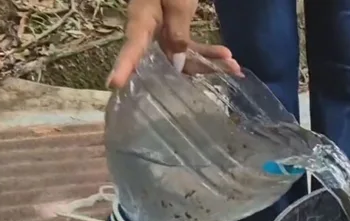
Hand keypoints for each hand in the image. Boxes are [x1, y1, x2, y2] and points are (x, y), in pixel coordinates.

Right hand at [107, 0, 239, 88]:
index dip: (123, 67)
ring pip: (184, 59)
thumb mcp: (176, 1)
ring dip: (210, 63)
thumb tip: (178, 62)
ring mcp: (162, 37)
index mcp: (142, 21)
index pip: (132, 46)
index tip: (114, 83)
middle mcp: (150, 34)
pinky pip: (190, 50)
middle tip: (230, 68)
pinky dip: (208, 54)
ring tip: (235, 65)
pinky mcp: (174, 36)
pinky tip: (227, 56)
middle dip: (200, 68)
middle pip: (169, 61)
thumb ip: (177, 30)